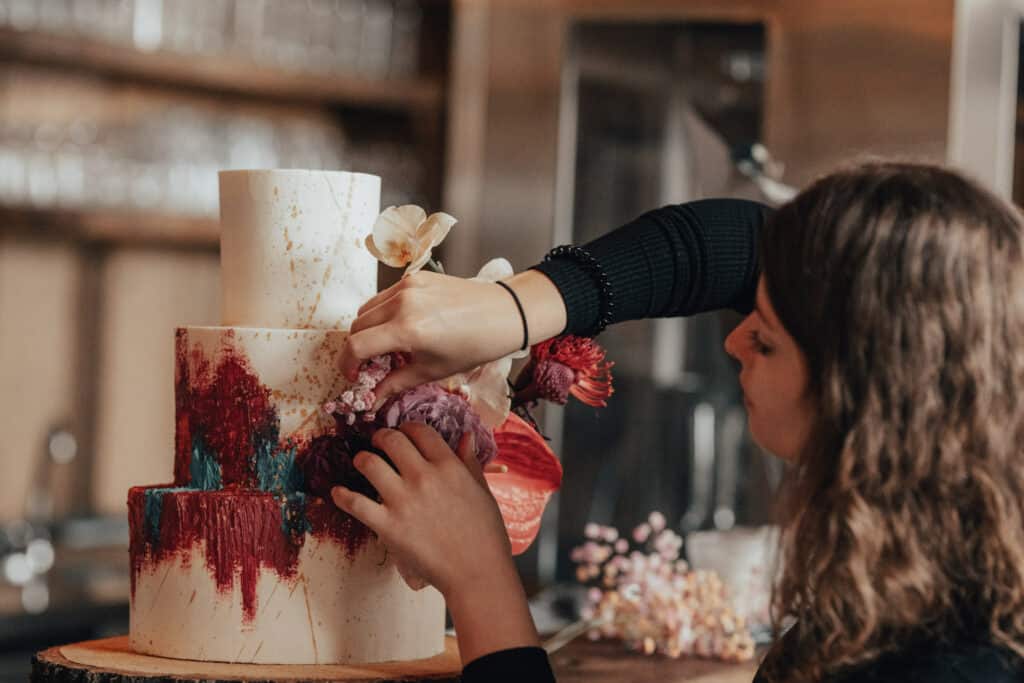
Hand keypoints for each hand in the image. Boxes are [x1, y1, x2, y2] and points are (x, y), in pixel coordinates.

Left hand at [331, 422, 540, 663]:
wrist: (477, 573)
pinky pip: (355, 503)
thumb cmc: (485, 534)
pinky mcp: (387, 526)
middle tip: (379, 443)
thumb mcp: (483, 491)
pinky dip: (342, 496)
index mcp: (448, 466)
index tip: (404, 434)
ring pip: (369, 463)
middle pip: (391, 440)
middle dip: (381, 437)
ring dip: (362, 459)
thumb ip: (470, 462)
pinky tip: (337, 492)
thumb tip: (466, 436)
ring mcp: (403, 501)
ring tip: (363, 463)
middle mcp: (423, 477)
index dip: (408, 428)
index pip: (420, 431)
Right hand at [339, 269, 567, 402]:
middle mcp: (403, 303)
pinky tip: (400, 328)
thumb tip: (371, 401)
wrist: (504, 313)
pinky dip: (382, 313)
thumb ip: (395, 384)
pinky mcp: (415, 277)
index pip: (356, 346)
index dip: (347, 365)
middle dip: (357, 349)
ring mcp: (408, 286)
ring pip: (367, 309)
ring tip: (386, 347)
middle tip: (370, 367)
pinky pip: (384, 296)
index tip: (355, 377)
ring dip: (367, 330)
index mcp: (407, 329)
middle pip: (357, 326)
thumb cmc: (474, 346)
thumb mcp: (432, 370)